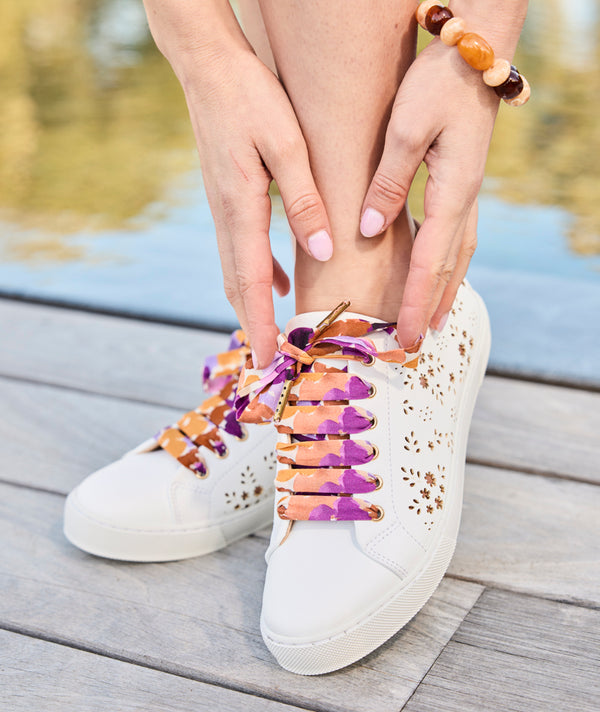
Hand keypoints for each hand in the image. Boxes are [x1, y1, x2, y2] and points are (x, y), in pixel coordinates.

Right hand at [144, 0, 332, 366]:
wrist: (208, 66)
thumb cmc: (249, 97)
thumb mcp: (286, 144)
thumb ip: (304, 201)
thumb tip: (323, 250)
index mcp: (240, 208)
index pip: (250, 282)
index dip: (260, 324)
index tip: (269, 359)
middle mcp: (225, 215)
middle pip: (237, 285)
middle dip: (253, 325)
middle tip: (270, 360)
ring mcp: (222, 208)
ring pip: (237, 270)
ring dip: (253, 304)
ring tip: (273, 331)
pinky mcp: (227, 197)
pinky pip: (241, 248)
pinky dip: (258, 274)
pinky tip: (278, 283)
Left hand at [360, 38, 497, 345]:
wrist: (473, 55)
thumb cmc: (438, 86)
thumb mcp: (406, 130)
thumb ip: (388, 185)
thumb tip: (369, 230)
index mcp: (453, 193)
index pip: (429, 262)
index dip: (414, 302)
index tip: (403, 335)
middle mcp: (465, 201)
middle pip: (448, 268)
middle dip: (429, 308)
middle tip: (413, 344)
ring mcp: (467, 195)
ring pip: (457, 256)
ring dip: (442, 291)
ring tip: (429, 321)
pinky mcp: (462, 185)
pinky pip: (456, 238)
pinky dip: (447, 266)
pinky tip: (437, 274)